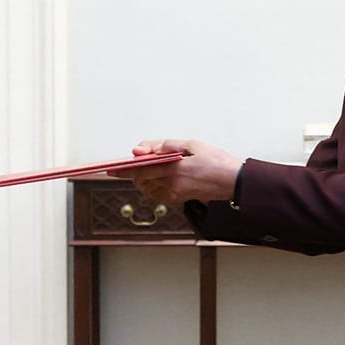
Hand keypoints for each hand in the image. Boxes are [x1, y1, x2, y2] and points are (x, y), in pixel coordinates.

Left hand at [116, 139, 242, 202]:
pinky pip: (156, 194)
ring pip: (147, 188)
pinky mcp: (178, 199)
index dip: (124, 169)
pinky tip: (160, 178)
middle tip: (136, 162)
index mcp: (174, 169)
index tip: (110, 169)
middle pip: (141, 179)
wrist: (234, 182)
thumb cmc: (216, 161)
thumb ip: (164, 146)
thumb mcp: (192, 144)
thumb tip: (141, 150)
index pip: (141, 169)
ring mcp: (174, 194)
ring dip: (143, 179)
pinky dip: (152, 186)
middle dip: (135, 172)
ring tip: (152, 168)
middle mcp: (172, 184)